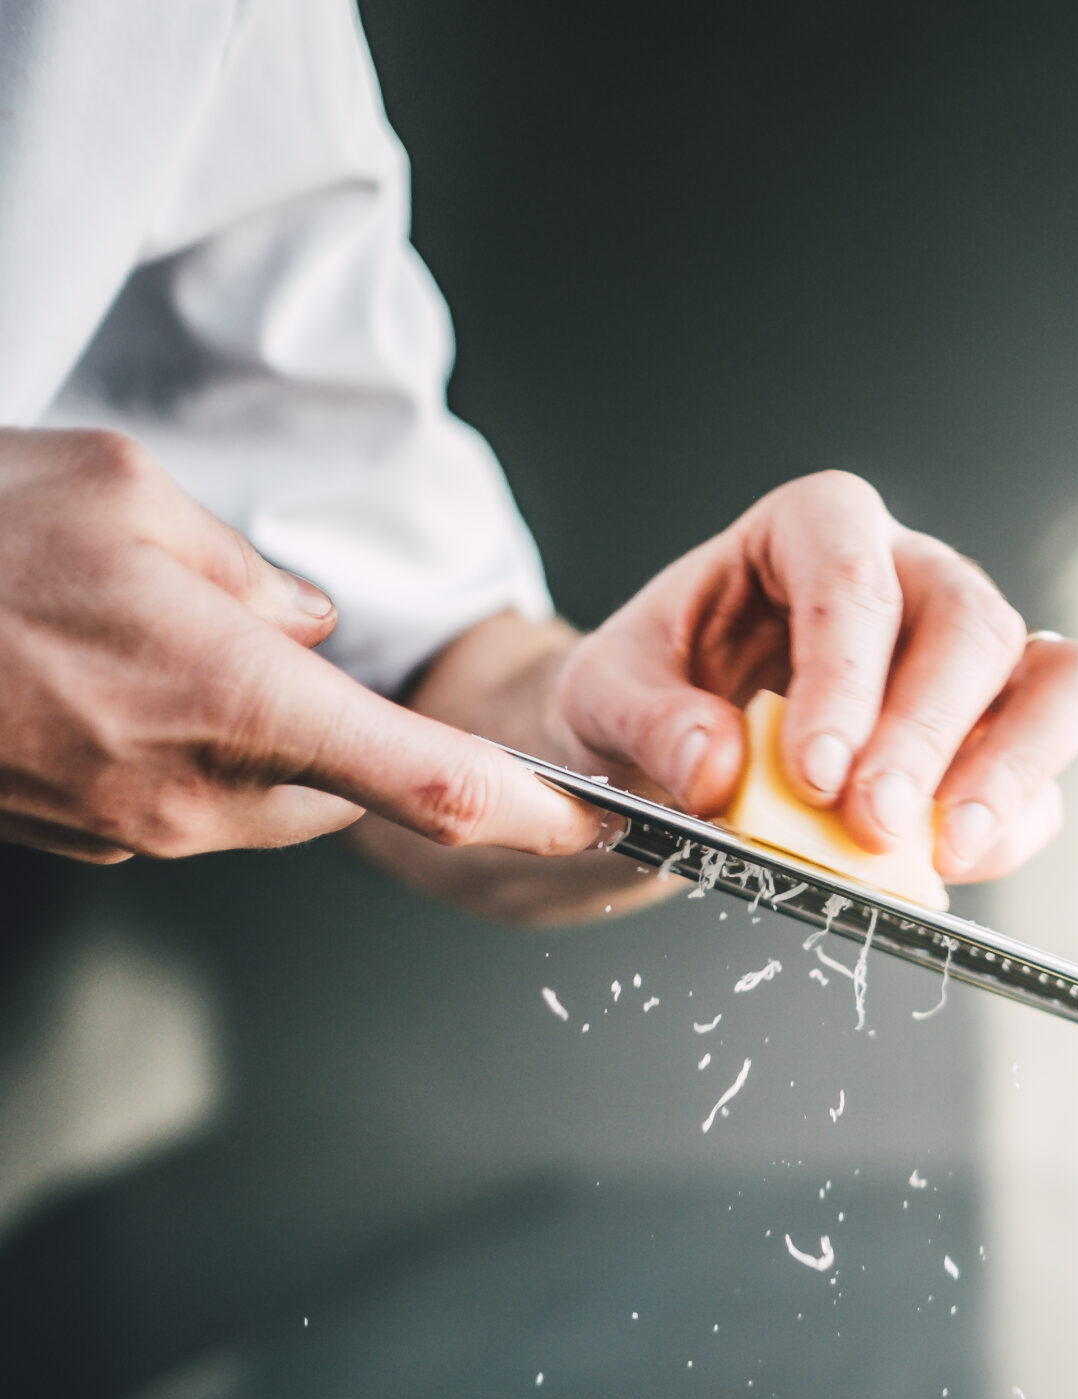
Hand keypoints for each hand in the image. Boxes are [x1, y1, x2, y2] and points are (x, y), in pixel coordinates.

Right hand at [0, 428, 608, 869]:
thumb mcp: (130, 496)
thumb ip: (258, 576)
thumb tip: (311, 629)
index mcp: (235, 704)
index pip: (432, 785)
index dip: (531, 813)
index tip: (600, 826)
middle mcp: (199, 795)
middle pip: (350, 787)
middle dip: (353, 730)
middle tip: (273, 639)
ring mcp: (141, 832)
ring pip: (274, 800)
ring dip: (265, 734)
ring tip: (154, 638)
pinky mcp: (95, 842)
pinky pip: (193, 805)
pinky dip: (191, 749)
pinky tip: (114, 676)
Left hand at [558, 469, 1077, 886]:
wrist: (667, 748)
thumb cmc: (649, 698)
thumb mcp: (603, 698)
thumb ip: (647, 720)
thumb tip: (717, 767)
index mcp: (813, 530)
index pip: (854, 570)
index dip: (844, 672)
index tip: (811, 773)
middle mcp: (913, 577)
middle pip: (970, 623)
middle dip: (925, 734)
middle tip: (867, 828)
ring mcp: (970, 659)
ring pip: (1059, 681)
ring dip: (1012, 770)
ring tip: (943, 852)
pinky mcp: (1000, 739)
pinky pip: (1045, 777)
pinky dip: (1008, 828)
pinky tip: (940, 868)